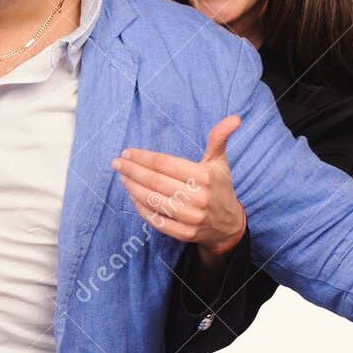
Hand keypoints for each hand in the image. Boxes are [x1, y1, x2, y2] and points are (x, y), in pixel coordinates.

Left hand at [112, 115, 246, 264]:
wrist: (229, 225)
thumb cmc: (219, 187)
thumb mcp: (219, 162)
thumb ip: (219, 139)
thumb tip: (235, 118)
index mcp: (205, 177)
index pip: (165, 164)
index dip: (143, 157)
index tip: (127, 153)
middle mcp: (198, 198)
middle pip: (155, 181)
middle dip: (132, 170)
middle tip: (117, 163)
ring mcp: (191, 217)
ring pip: (153, 200)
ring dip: (133, 188)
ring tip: (122, 177)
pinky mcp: (185, 233)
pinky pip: (156, 220)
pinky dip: (142, 208)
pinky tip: (132, 197)